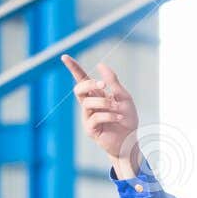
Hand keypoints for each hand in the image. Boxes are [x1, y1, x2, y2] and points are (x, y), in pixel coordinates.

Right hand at [62, 55, 141, 174]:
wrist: (131, 140)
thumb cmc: (127, 120)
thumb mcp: (123, 97)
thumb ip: (112, 82)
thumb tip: (100, 65)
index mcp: (97, 95)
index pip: (82, 79)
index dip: (73, 68)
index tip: (65, 57)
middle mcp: (90, 105)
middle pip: (79, 88)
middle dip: (90, 83)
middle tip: (103, 85)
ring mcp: (88, 117)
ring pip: (87, 103)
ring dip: (105, 103)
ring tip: (118, 109)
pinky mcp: (90, 129)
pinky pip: (95, 117)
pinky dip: (109, 115)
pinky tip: (119, 117)